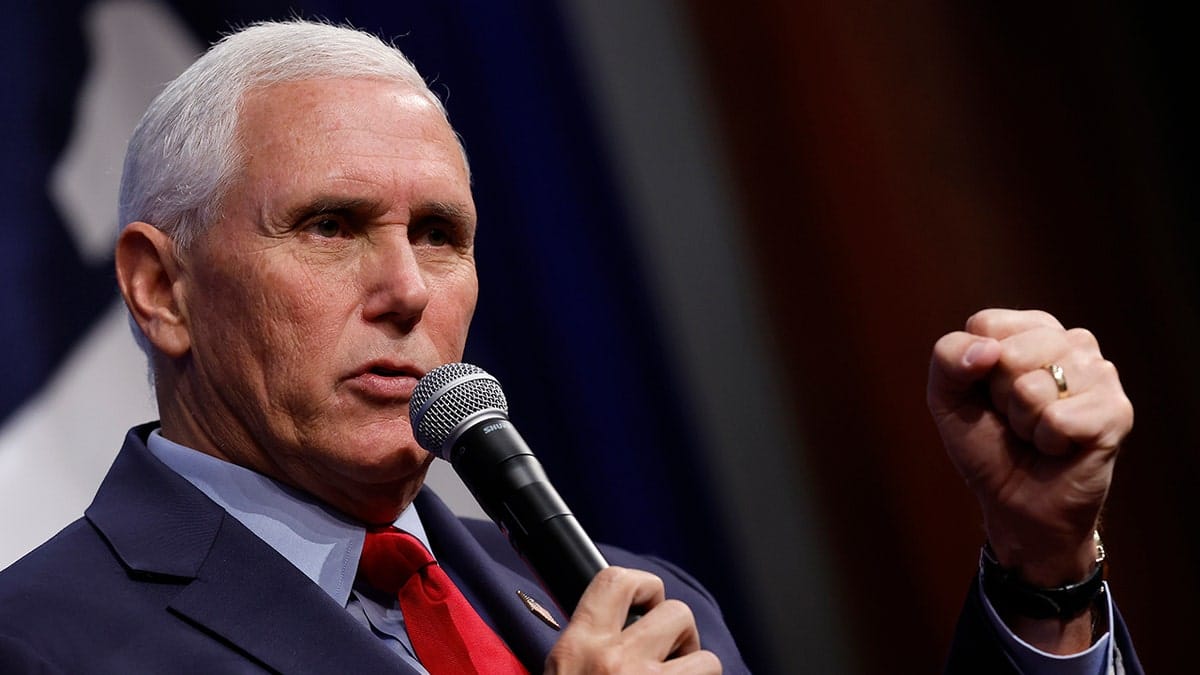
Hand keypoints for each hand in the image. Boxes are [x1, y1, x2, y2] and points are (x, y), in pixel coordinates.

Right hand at [545, 566, 721, 674]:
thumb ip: (583, 653)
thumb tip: (616, 632)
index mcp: (574, 651)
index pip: (612, 581)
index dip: (641, 585)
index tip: (646, 604)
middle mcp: (610, 659)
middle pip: (672, 610)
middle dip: (677, 633)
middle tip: (669, 658)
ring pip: (702, 651)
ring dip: (695, 664)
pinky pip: (710, 670)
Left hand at [928, 309, 1131, 586]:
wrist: (1016, 504)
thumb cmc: (986, 444)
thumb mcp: (948, 397)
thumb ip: (948, 357)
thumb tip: (988, 350)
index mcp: (1032, 330)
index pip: (986, 325)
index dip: (975, 369)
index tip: (989, 395)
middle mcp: (1072, 342)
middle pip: (1010, 354)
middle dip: (1000, 398)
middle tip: (1016, 420)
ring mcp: (1100, 374)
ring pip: (1033, 388)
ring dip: (1024, 423)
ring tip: (1038, 433)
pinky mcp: (1117, 411)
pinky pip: (1058, 419)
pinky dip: (1048, 442)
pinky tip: (1060, 447)